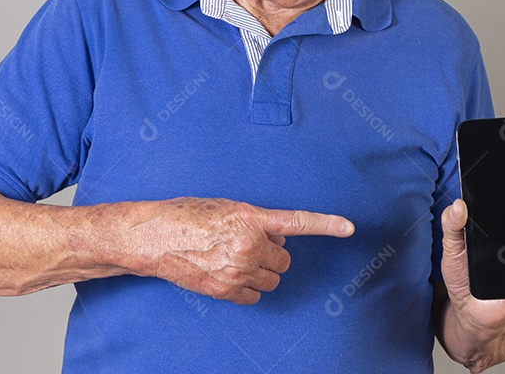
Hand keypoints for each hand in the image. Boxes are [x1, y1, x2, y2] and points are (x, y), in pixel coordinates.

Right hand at [132, 197, 353, 304]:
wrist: (155, 237)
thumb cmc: (188, 215)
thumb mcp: (228, 207)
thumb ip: (256, 222)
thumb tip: (276, 239)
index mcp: (250, 218)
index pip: (297, 222)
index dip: (326, 224)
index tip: (349, 227)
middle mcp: (248, 246)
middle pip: (284, 260)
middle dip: (272, 253)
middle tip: (248, 243)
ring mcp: (237, 271)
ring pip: (272, 279)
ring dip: (261, 271)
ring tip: (235, 257)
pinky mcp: (225, 290)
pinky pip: (255, 296)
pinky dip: (248, 287)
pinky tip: (229, 273)